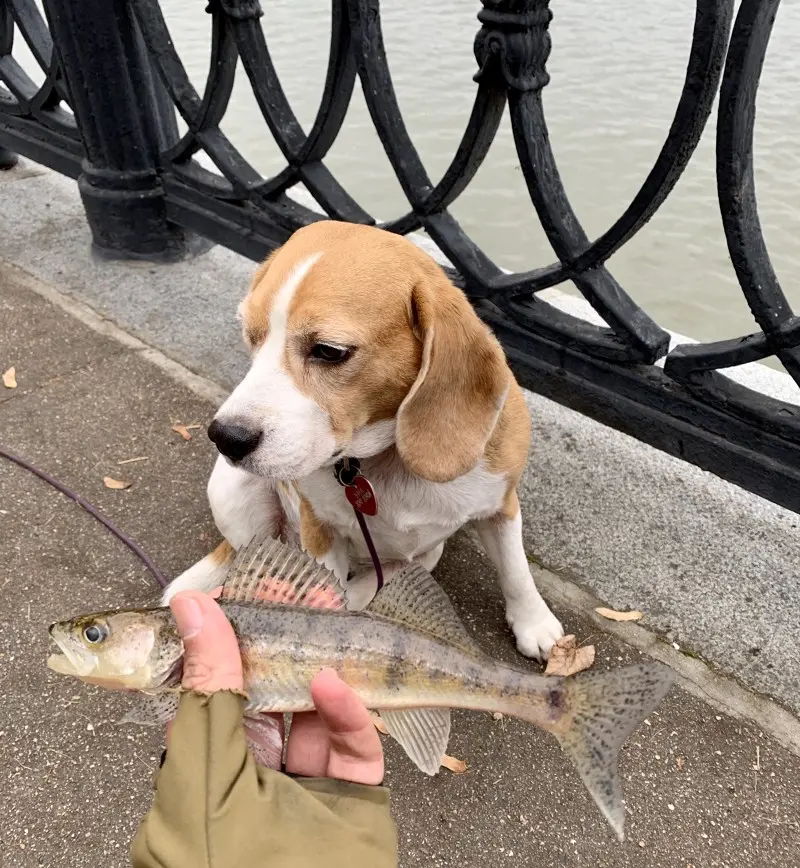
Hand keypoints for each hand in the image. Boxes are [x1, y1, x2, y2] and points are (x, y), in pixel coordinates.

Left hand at [167, 590, 383, 785]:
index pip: (207, 691)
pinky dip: (349, 711)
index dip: (220, 641)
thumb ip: (207, 686)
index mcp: (202, 769)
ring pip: (313, 714)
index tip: (235, 597)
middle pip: (266, 696)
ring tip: (324, 625)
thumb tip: (192, 606)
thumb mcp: (206, 765)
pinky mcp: (349, 796)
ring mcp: (302, 786)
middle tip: (295, 597)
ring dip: (319, 669)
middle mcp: (250, 775)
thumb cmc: (229, 859)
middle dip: (280, 644)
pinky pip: (353, 746)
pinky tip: (335, 685)